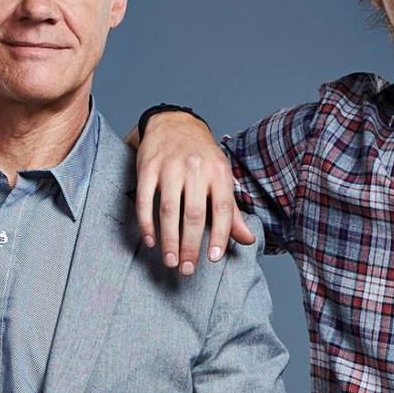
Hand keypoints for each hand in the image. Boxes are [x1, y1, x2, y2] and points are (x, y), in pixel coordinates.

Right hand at [135, 112, 253, 274]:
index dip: (220, 234)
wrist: (173, 122)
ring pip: (169, 210)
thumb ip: (232, 212)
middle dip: (190, 245)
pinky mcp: (148, 167)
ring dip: (169, 240)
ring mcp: (170, 167)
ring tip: (171, 262)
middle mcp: (196, 168)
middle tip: (187, 270)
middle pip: (194, 214)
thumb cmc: (202, 158)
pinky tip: (150, 241)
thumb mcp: (221, 178)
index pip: (223, 208)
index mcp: (219, 172)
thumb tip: (248, 240)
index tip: (213, 258)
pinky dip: (146, 223)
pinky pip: (144, 200)